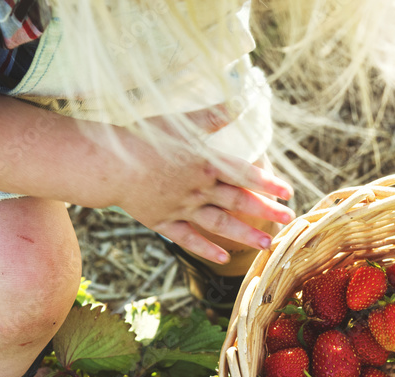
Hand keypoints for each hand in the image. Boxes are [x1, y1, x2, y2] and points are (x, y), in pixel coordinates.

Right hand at [114, 109, 293, 264]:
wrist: (106, 164)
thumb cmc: (141, 137)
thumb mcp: (178, 121)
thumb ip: (210, 116)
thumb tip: (240, 102)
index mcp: (204, 163)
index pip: (244, 173)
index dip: (268, 183)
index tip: (288, 191)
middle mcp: (197, 188)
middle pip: (237, 201)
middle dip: (265, 211)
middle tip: (288, 219)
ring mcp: (181, 208)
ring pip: (219, 224)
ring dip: (244, 235)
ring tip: (265, 244)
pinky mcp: (163, 222)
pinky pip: (189, 238)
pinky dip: (207, 248)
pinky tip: (224, 257)